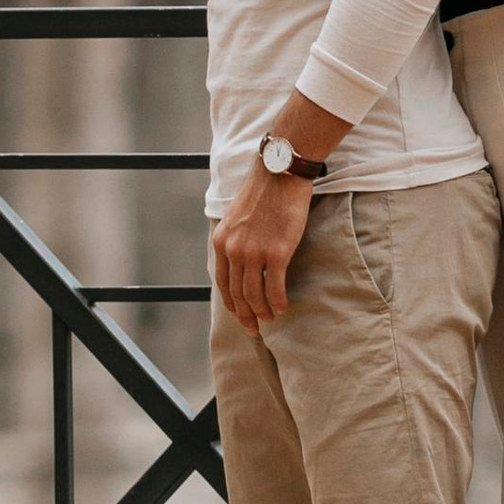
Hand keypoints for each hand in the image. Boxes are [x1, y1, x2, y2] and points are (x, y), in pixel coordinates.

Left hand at [212, 160, 312, 326]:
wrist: (280, 174)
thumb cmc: (264, 193)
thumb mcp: (237, 217)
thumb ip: (235, 239)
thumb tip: (241, 261)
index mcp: (222, 242)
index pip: (222, 283)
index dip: (231, 304)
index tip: (240, 315)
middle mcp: (234, 250)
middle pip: (237, 293)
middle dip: (245, 315)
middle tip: (253, 329)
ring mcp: (254, 253)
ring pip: (254, 294)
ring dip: (262, 311)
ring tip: (270, 319)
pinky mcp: (276, 253)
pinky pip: (274, 288)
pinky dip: (277, 302)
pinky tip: (282, 308)